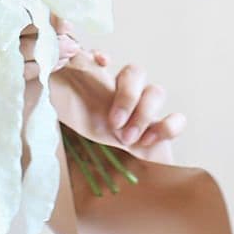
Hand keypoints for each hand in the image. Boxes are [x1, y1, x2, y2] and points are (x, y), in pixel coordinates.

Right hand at [0, 0, 79, 140]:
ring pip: (29, 44)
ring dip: (52, 49)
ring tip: (68, 48)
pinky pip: (26, 68)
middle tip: (69, 31)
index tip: (53, 12)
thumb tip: (34, 7)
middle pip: (22, 19)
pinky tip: (53, 65)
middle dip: (48, 26)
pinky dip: (44, 67)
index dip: (34, 6)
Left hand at [66, 47, 186, 154]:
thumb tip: (55, 57)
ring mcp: (142, 112)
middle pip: (136, 71)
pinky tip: (148, 141)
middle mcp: (121, 93)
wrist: (100, 177)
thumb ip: (56, 81)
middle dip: (128, 96)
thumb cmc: (79, 140)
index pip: (103, 58)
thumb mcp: (59, 107)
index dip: (101, 56)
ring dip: (143, 113)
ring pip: (157, 91)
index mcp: (95, 85)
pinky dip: (167, 127)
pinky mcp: (160, 134)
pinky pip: (177, 120)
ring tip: (127, 139)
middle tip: (114, 123)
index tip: (101, 63)